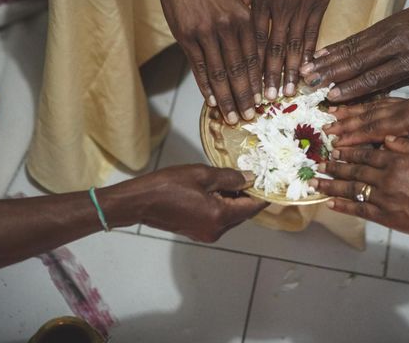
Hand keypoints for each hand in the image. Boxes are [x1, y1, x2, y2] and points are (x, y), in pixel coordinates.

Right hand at [138, 164, 267, 242]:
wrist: (138, 202)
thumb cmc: (167, 185)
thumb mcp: (202, 175)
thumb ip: (230, 177)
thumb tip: (251, 178)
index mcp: (220, 216)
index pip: (252, 208)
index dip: (263, 194)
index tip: (270, 181)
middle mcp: (216, 230)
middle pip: (243, 214)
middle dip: (248, 196)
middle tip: (249, 175)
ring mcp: (206, 234)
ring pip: (231, 217)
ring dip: (234, 200)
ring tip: (230, 179)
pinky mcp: (197, 233)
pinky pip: (219, 219)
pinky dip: (222, 206)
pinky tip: (216, 190)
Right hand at [155, 0, 260, 124]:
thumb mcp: (235, 3)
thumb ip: (245, 29)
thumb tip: (252, 59)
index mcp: (245, 19)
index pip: (254, 58)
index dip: (258, 82)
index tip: (263, 101)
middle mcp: (228, 26)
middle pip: (239, 69)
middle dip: (245, 96)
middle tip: (249, 117)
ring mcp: (206, 32)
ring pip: (219, 72)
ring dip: (226, 98)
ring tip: (231, 117)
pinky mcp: (186, 36)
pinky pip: (199, 67)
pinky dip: (205, 87)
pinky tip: (211, 101)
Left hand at [241, 0, 336, 98]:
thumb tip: (238, 17)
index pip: (252, 38)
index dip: (249, 63)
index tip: (246, 81)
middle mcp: (279, 7)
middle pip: (272, 48)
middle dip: (268, 76)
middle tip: (265, 99)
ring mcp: (301, 7)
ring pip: (293, 46)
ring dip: (289, 71)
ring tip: (287, 91)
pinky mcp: (319, 6)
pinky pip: (313, 35)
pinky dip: (310, 54)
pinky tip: (307, 70)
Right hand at [300, 0, 408, 102]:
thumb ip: (400, 83)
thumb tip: (372, 95)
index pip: (375, 77)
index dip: (352, 87)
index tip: (332, 96)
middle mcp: (392, 47)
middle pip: (356, 62)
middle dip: (330, 73)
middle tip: (309, 82)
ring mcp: (382, 34)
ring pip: (349, 49)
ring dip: (325, 60)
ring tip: (306, 69)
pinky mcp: (376, 26)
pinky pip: (352, 39)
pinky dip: (334, 47)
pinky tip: (319, 53)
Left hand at [314, 139, 408, 243]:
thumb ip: (406, 145)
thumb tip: (386, 137)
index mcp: (396, 161)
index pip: (365, 153)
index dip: (347, 151)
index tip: (334, 148)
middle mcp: (387, 179)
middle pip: (354, 170)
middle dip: (333, 167)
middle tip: (318, 165)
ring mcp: (385, 199)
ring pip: (352, 190)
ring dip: (332, 185)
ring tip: (316, 182)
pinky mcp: (387, 217)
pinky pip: (360, 210)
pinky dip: (343, 206)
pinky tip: (331, 202)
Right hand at [326, 97, 408, 155]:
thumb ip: (408, 147)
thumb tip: (383, 146)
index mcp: (407, 120)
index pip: (374, 129)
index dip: (353, 136)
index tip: (335, 142)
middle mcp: (402, 108)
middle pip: (368, 115)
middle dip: (345, 122)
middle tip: (325, 128)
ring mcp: (404, 102)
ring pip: (372, 106)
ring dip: (352, 111)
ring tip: (332, 113)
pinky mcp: (407, 101)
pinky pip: (381, 101)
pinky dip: (366, 104)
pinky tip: (356, 106)